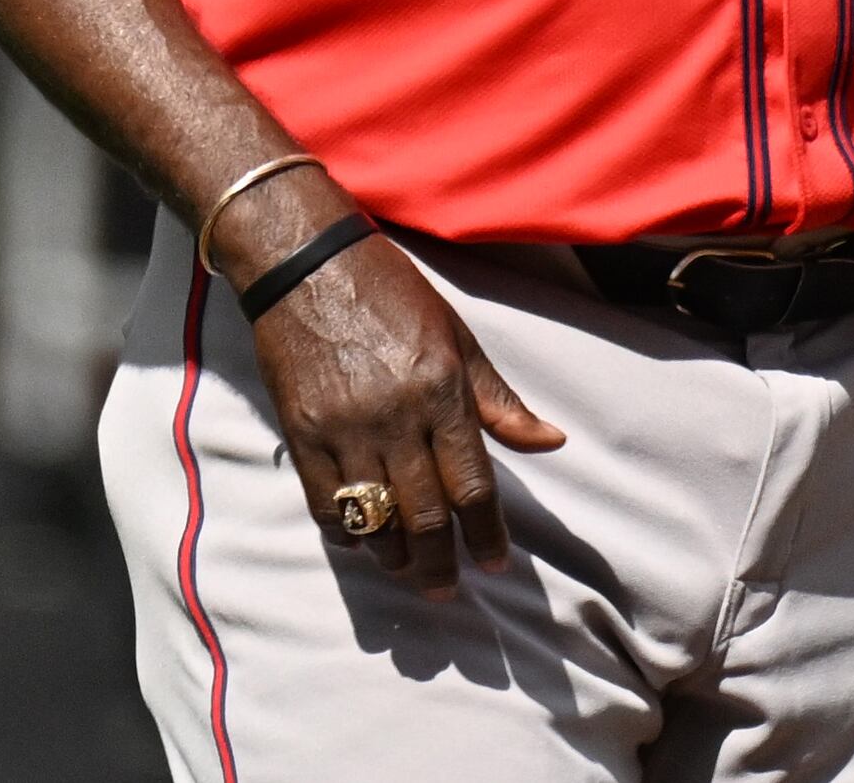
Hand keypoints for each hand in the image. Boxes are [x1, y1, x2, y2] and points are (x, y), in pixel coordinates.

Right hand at [240, 206, 564, 594]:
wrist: (305, 265)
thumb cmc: (392, 294)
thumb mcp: (457, 337)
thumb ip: (499, 400)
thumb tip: (551, 442)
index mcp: (440, 390)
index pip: (471, 485)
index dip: (486, 534)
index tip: (495, 564)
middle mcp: (395, 416)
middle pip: (424, 515)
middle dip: (441, 563)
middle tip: (448, 589)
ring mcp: (344, 429)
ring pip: (375, 520)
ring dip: (395, 558)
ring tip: (411, 571)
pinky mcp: (302, 435)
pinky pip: (325, 506)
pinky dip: (346, 535)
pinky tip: (363, 543)